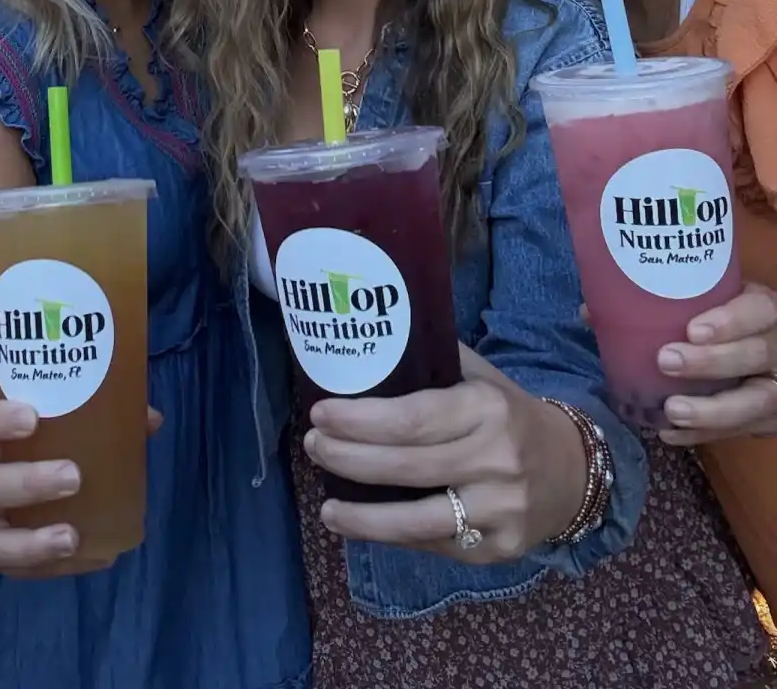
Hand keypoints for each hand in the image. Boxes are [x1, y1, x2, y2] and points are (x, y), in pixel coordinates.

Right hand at [0, 398, 161, 578]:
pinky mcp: (0, 546)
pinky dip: (52, 566)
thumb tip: (151, 419)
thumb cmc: (33, 423)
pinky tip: (93, 556)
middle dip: (27, 483)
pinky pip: (16, 567)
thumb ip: (98, 405)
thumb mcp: (53, 406)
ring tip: (72, 537)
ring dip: (31, 542)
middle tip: (74, 476)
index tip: (32, 417)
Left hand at [304, 347, 587, 563]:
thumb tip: (364, 339)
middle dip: (348, 458)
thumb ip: (430, 359)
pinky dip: (394, 536)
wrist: (574, 468)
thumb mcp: (479, 377)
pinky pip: (435, 544)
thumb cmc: (508, 414)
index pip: (412, 419)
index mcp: (487, 408)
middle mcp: (496, 459)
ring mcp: (501, 509)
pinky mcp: (501, 548)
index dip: (360, 420)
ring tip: (326, 510)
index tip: (320, 413)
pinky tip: (363, 525)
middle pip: (406, 467)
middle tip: (313, 446)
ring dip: (363, 517)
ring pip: (418, 521)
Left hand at [657, 282, 776, 444]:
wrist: (751, 346)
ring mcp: (776, 385)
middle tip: (666, 361)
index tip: (692, 330)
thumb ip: (655, 304)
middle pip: (758, 355)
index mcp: (762, 309)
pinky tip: (670, 434)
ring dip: (712, 409)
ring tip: (672, 410)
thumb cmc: (713, 318)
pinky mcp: (767, 419)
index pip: (759, 309)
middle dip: (713, 362)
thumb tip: (589, 312)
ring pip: (757, 401)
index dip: (731, 321)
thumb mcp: (700, 302)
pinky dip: (704, 434)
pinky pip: (741, 430)